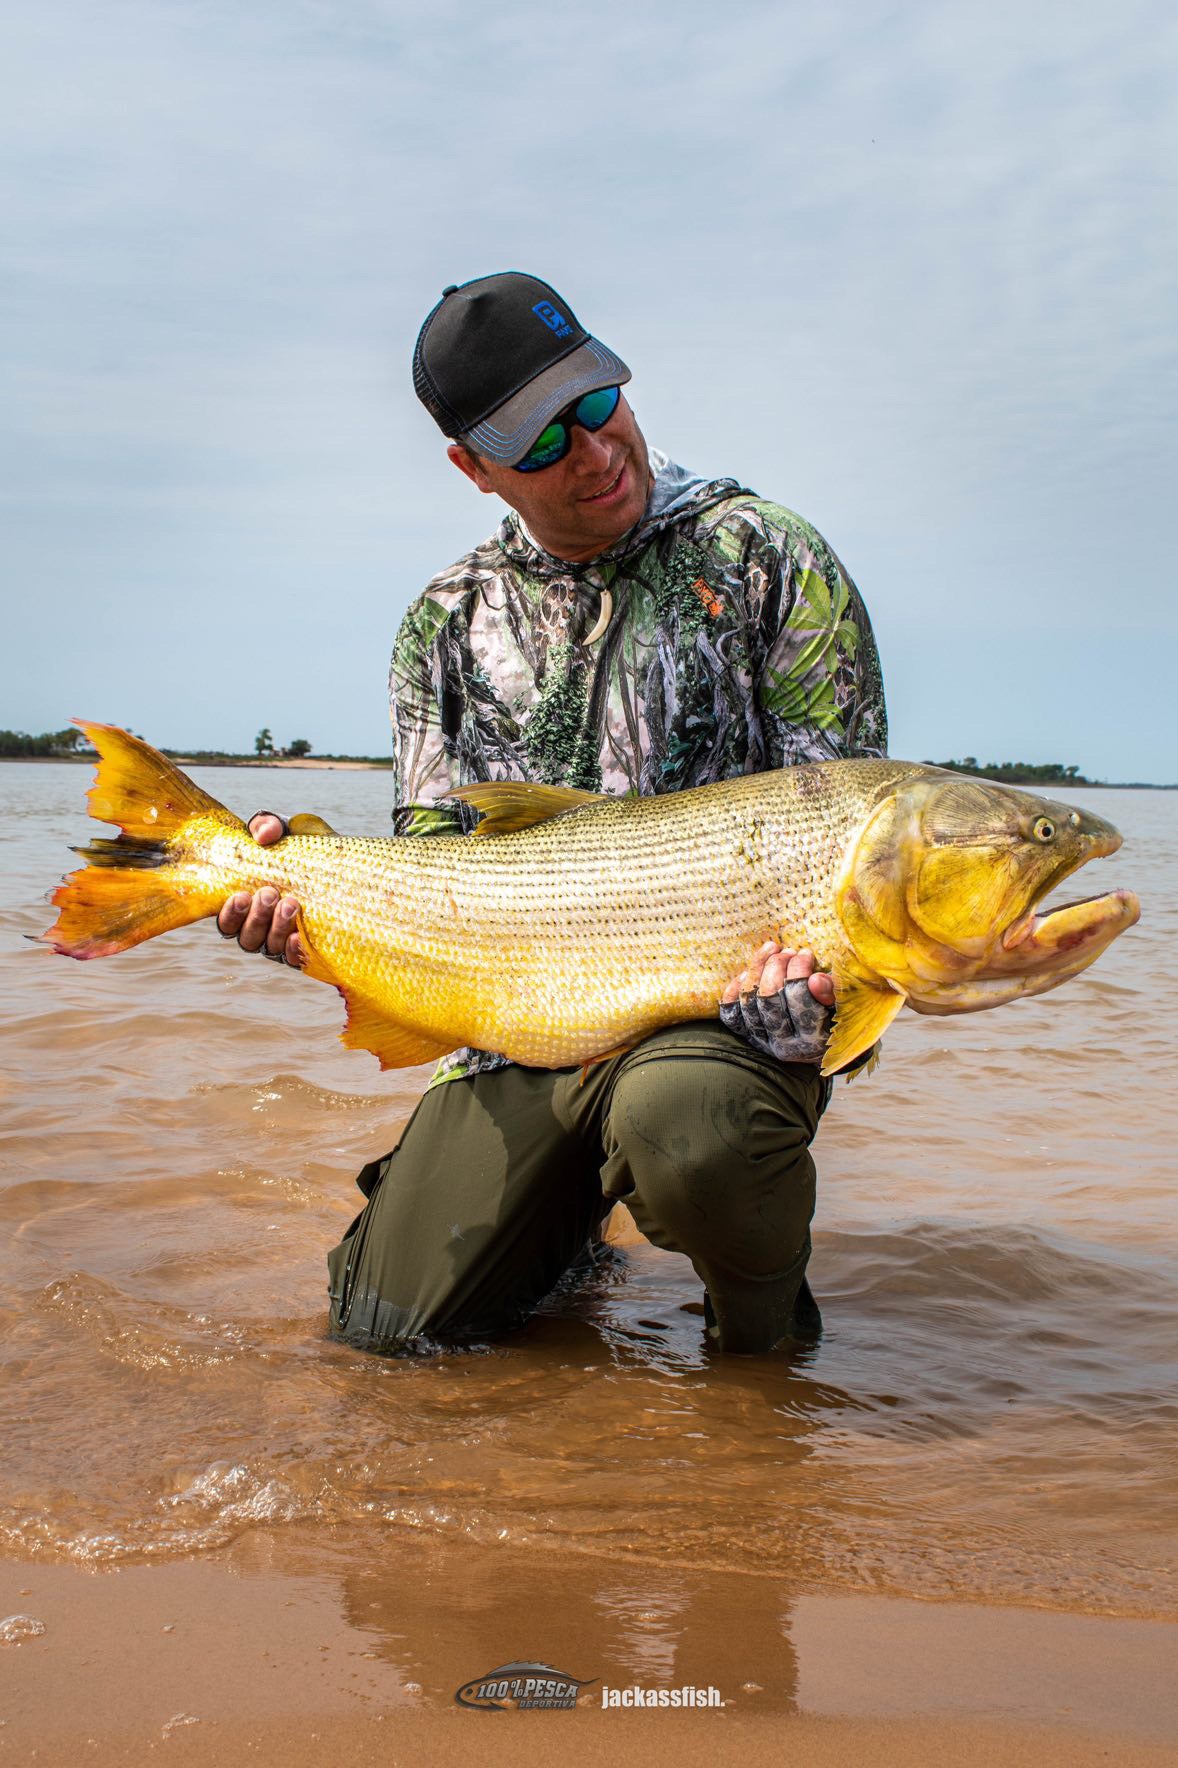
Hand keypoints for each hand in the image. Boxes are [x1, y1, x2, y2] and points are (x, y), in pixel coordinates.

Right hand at [215, 813, 305, 967]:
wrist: (341, 863)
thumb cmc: (302, 849)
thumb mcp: (285, 831)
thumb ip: (268, 826)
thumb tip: (264, 835)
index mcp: (246, 905)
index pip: (227, 921)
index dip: (230, 914)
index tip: (242, 895)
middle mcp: (260, 928)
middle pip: (247, 938)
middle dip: (256, 917)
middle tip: (270, 893)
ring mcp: (283, 941)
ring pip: (269, 947)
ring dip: (276, 928)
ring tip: (291, 903)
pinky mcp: (306, 949)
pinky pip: (295, 958)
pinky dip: (295, 949)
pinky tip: (300, 935)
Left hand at [719, 942, 833, 1064]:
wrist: (820, 1047)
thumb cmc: (836, 1019)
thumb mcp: (842, 1007)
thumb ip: (833, 994)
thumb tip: (816, 980)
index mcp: (812, 1040)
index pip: (799, 1000)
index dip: (799, 971)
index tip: (806, 953)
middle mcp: (784, 1045)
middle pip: (769, 999)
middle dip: (776, 967)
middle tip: (788, 951)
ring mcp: (762, 1042)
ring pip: (748, 1002)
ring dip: (756, 970)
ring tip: (771, 950)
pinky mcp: (747, 1036)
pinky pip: (731, 1014)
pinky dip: (734, 991)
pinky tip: (746, 973)